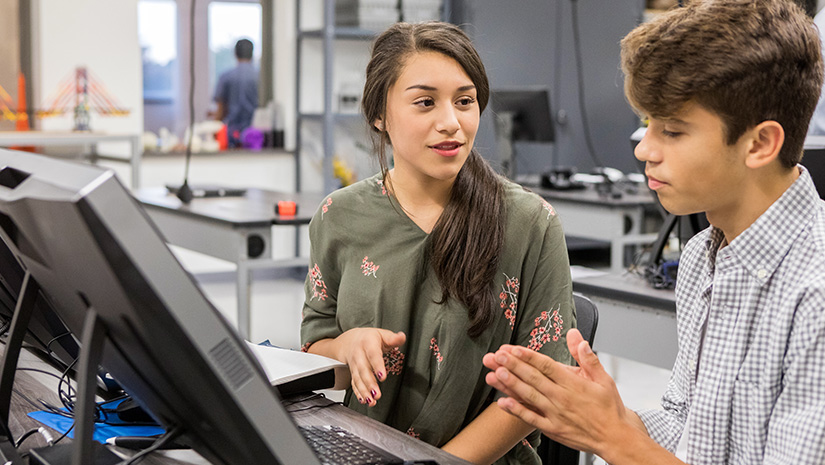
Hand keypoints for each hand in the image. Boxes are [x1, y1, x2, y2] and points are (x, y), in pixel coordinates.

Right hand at [335, 328, 405, 406]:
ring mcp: (355, 365)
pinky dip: (358, 393)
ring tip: (371, 401)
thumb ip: (393, 338)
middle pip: (363, 370)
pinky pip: (354, 384)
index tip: (382, 376)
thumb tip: (402, 337)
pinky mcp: (353, 374)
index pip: (373, 355)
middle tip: (377, 394)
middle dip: (370, 383)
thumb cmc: (369, 338)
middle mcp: (359, 355)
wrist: (350, 340)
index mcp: (368, 343)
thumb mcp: (382, 334)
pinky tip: (363, 400)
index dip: (377, 366)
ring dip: (364, 391)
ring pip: (358, 379)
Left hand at [482, 329, 628, 455]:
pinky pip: (531, 418)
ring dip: (511, 384)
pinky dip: (516, 410)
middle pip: (533, 378)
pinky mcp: (553, 429)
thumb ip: (587, 357)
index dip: (528, 356)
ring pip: (529, 396)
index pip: (546, 366)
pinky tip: (503, 402)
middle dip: (513, 366)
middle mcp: (562, 398)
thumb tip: (577, 337)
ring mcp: (555, 414)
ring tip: (495, 373)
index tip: (514, 348)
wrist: (616, 437)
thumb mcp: (603, 378)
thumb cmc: (609, 408)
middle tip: (497, 356)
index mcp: (573, 383)